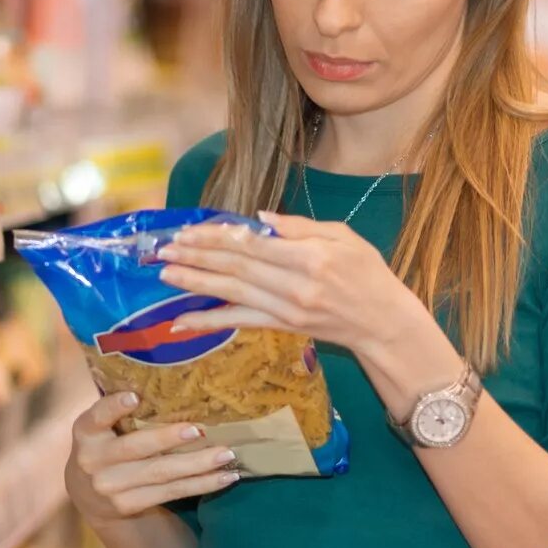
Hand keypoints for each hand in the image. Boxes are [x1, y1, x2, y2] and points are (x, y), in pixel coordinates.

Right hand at [66, 391, 237, 521]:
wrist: (89, 498)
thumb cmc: (106, 447)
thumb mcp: (101, 428)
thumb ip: (120, 410)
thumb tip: (170, 376)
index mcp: (85, 432)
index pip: (97, 416)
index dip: (113, 407)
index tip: (134, 398)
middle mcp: (93, 460)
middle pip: (136, 448)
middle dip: (168, 439)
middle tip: (199, 430)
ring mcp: (110, 487)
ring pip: (160, 473)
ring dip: (197, 465)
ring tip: (226, 454)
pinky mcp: (128, 506)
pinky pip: (171, 492)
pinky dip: (201, 484)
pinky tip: (225, 477)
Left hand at [156, 211, 422, 357]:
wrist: (384, 322)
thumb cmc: (368, 274)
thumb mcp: (344, 236)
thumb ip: (300, 227)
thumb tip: (260, 219)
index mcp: (310, 256)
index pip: (252, 244)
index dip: (216, 237)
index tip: (188, 231)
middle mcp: (295, 284)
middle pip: (236, 267)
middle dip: (197, 257)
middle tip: (164, 249)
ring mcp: (286, 309)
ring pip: (232, 293)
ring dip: (195, 283)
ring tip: (165, 274)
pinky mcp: (283, 327)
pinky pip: (239, 322)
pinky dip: (209, 321)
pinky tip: (182, 320)